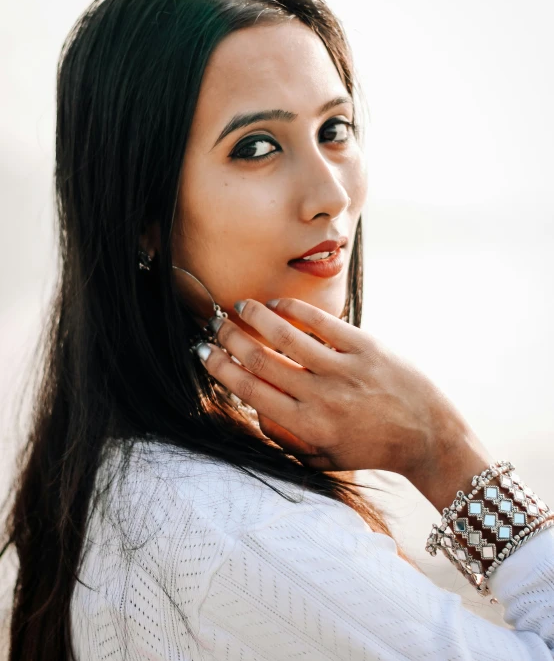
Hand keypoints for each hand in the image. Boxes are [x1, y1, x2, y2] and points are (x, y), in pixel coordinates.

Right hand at [194, 297, 491, 490]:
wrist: (427, 436)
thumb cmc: (373, 448)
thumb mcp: (326, 457)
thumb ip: (288, 439)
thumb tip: (256, 410)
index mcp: (307, 426)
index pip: (251, 391)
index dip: (222, 368)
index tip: (206, 352)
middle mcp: (320, 397)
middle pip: (261, 360)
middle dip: (230, 338)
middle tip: (214, 324)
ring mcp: (343, 370)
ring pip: (286, 336)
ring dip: (256, 317)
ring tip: (240, 306)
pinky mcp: (365, 348)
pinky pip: (321, 322)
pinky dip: (294, 309)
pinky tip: (277, 302)